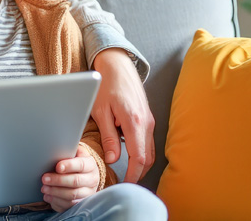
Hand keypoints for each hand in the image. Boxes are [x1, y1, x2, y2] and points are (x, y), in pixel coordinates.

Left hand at [41, 144, 99, 211]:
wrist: (84, 175)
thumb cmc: (75, 162)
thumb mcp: (74, 153)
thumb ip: (67, 151)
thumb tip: (54, 147)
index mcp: (90, 165)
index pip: (81, 165)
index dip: (69, 166)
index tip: (57, 167)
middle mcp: (92, 180)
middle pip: (75, 182)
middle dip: (58, 180)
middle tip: (44, 178)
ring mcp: (88, 193)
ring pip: (72, 195)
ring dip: (55, 192)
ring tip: (44, 188)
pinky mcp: (82, 203)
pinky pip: (69, 205)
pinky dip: (57, 201)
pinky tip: (48, 196)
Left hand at [91, 48, 154, 182]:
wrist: (117, 65)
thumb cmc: (105, 85)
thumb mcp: (100, 111)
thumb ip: (108, 137)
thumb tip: (113, 159)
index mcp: (135, 122)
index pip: (139, 157)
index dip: (133, 174)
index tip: (125, 185)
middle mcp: (147, 122)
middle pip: (148, 157)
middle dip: (138, 173)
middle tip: (124, 183)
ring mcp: (149, 120)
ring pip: (149, 150)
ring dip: (140, 163)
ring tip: (126, 173)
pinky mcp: (147, 118)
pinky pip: (147, 141)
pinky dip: (141, 152)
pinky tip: (129, 156)